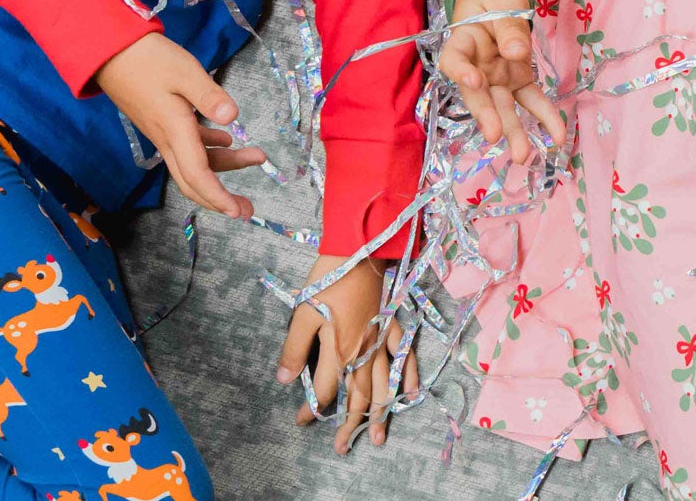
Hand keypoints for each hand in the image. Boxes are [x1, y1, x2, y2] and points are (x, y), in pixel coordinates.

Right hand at [92, 34, 262, 220]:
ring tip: (254, 158)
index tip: (238, 212)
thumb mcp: (185, 72)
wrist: (111, 53)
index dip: (217, 197)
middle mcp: (167, 139)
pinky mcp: (162, 122)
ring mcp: (163, 133)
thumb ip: (209, 95)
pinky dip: (209, 149)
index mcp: (175, 130)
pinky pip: (187, 147)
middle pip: (194, 179)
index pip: (198, 174)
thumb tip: (232, 118)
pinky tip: (226, 140)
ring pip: (193, 163)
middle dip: (220, 198)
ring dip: (223, 166)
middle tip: (247, 208)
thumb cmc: (149, 60)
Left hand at [277, 254, 417, 451]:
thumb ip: (294, 349)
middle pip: (357, 395)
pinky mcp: (392, 323)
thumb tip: (285, 381)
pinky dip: (407, 375)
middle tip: (342, 448)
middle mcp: (363, 351)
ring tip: (378, 436)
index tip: (300, 420)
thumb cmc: (329, 278)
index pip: (323, 390)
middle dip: (348, 424)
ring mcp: (381, 338)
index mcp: (339, 349)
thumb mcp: (303, 312)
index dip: (310, 409)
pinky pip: (404, 355)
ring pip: (383, 383)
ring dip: (380, 412)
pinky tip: (410, 392)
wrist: (359, 248)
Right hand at [437, 0, 565, 165]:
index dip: (461, 72)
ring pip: (503, 105)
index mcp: (463, 41)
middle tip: (495, 136)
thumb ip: (508, 27)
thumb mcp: (502, 2)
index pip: (455, 59)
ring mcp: (496, 77)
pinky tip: (557, 136)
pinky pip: (530, 100)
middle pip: (479, 93)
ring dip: (513, 130)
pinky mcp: (516, 80)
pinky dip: (544, 117)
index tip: (473, 80)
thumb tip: (517, 53)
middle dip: (487, 116)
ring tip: (522, 155)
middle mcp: (476, 66)